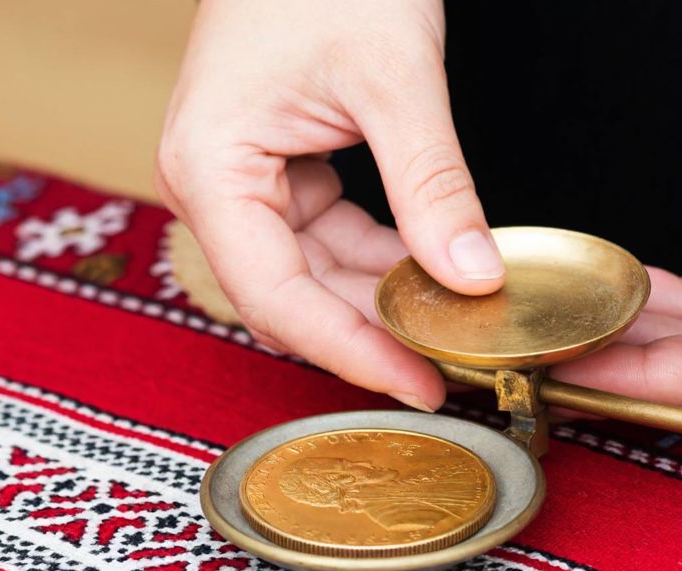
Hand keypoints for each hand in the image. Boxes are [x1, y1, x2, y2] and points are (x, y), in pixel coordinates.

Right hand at [156, 0, 502, 411]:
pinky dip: (383, 258)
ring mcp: (243, 181)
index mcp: (209, 169)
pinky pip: (330, 239)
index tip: (418, 383)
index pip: (278, 297)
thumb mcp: (391, 76)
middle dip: (374, 331)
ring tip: (455, 327)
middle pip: (294, 296)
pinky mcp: (277, 172)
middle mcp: (213, 186)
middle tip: (453, 365)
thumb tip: (472, 276)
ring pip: (317, 275)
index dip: (350, 349)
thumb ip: (432, 184)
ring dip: (383, 299)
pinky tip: (436, 273)